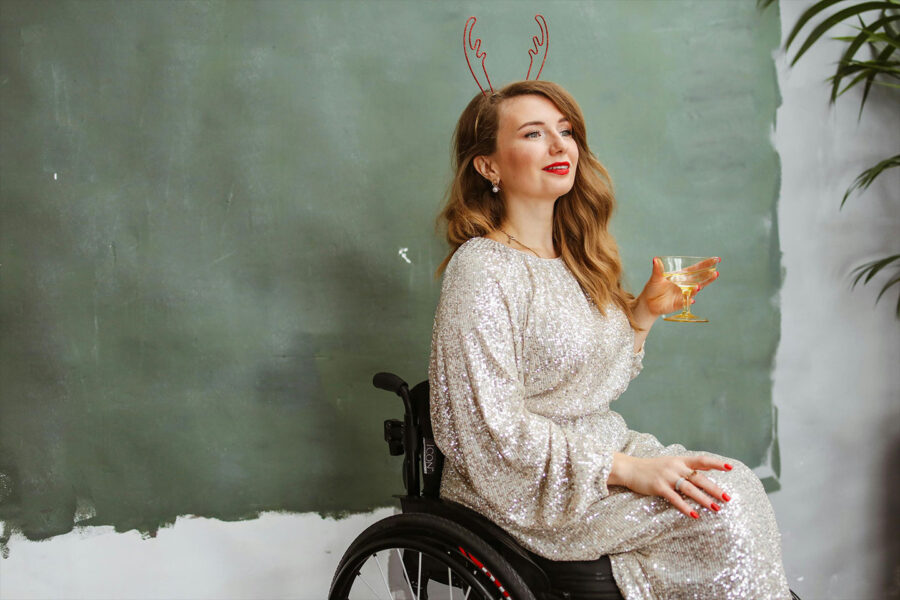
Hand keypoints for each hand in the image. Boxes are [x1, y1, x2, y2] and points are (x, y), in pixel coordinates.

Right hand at [610, 454, 731, 517]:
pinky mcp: (659, 486)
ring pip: (690, 489)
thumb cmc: (651, 467)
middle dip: (714, 488)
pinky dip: (685, 507)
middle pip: (699, 478)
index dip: (716, 463)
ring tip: (715, 508)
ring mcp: (667, 476)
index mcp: (680, 460)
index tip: (731, 467)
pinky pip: (675, 499)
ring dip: (704, 499)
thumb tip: (708, 468)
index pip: (701, 460)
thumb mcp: (670, 462)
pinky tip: (694, 515)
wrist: (629, 468)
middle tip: (727, 498)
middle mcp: (675, 467)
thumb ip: (687, 466)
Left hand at [637, 257, 719, 317]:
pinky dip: (688, 301)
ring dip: (697, 288)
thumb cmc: (653, 288)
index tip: (716, 259)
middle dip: (708, 276)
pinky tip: (691, 300)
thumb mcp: (655, 278)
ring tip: (699, 286)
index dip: (706, 264)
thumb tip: (655, 259)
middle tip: (716, 273)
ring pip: (694, 291)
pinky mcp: (679, 303)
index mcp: (682, 276)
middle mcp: (685, 284)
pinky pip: (685, 302)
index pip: (696, 269)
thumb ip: (657, 269)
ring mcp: (683, 294)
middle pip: (699, 279)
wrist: (648, 302)